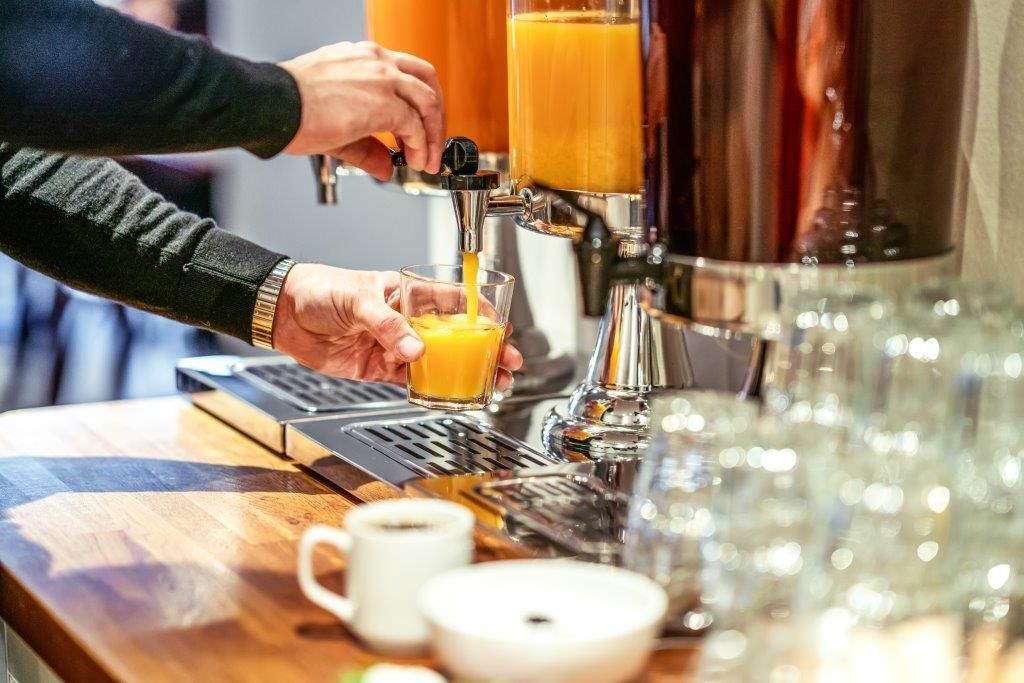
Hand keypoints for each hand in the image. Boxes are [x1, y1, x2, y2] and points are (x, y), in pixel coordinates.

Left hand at [272, 264, 522, 388]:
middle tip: (508, 362)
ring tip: (492, 383)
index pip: (454, 301)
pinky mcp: (378, 368)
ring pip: (439, 361)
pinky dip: (432, 389)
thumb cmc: (318, 289)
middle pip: (455, 336)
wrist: (282, 313)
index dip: (481, 313)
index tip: (502, 327)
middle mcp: (405, 320)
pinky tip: (452, 395)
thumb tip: (416, 350)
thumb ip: (387, 325)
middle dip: (485, 349)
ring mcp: (393, 345)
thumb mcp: (357, 299)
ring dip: (465, 372)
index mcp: (406, 293)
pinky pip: (412, 380)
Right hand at [279, 41, 444, 177]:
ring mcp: (381, 78)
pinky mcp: (383, 102)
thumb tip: (386, 167)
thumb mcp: (338, 123)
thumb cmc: (291, 108)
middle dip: (436, 116)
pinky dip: (421, 145)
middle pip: (427, 81)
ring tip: (427, 159)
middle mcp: (376, 61)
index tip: (420, 128)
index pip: (407, 73)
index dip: (420, 103)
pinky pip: (415, 125)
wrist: (273, 106)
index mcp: (363, 57)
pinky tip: (414, 160)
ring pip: (428, 101)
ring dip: (433, 135)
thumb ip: (368, 146)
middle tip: (433, 144)